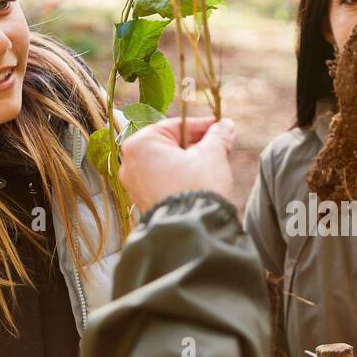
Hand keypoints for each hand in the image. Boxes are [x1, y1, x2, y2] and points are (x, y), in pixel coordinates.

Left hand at [119, 116, 235, 214]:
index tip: (220, 126)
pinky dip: (180, 178)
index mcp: (140, 144)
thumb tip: (225, 125)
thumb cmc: (197, 187)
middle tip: (219, 145)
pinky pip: (164, 182)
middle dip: (195, 145)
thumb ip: (218, 136)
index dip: (202, 125)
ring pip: (166, 164)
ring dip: (189, 162)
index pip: (176, 125)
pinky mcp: (144, 203)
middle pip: (169, 145)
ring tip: (213, 164)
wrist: (192, 230)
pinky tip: (200, 182)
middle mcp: (130, 164)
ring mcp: (134, 186)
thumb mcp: (212, 155)